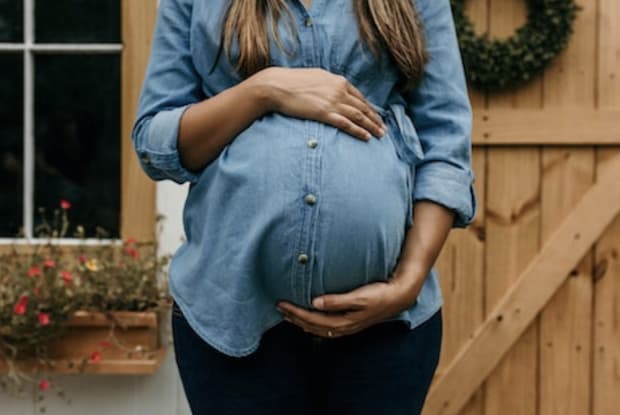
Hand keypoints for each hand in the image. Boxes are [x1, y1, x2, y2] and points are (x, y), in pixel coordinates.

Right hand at [250, 67, 385, 140]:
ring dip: (371, 126)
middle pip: (362, 107)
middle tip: (383, 129)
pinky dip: (358, 131)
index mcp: (338, 81)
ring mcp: (332, 101)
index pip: (359, 97)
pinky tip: (366, 137)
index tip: (376, 117)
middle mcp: (339, 90)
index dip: (369, 108)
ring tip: (379, 135)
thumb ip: (328, 84)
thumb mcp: (316, 77)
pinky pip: (346, 124)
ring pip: (358, 116)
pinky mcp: (324, 113)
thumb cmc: (292, 82)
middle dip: (375, 119)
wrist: (277, 86)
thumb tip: (334, 89)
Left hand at [276, 274, 422, 338]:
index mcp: (343, 322)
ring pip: (317, 328)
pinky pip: (325, 326)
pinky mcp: (349, 322)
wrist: (398, 297)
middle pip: (312, 326)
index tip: (281, 303)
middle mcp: (342, 327)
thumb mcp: (359, 297)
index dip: (295, 313)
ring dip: (301, 321)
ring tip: (288, 314)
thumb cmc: (379, 294)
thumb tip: (315, 303)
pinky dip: (313, 323)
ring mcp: (346, 326)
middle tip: (279, 307)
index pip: (312, 319)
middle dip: (294, 317)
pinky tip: (309, 317)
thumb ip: (337, 301)